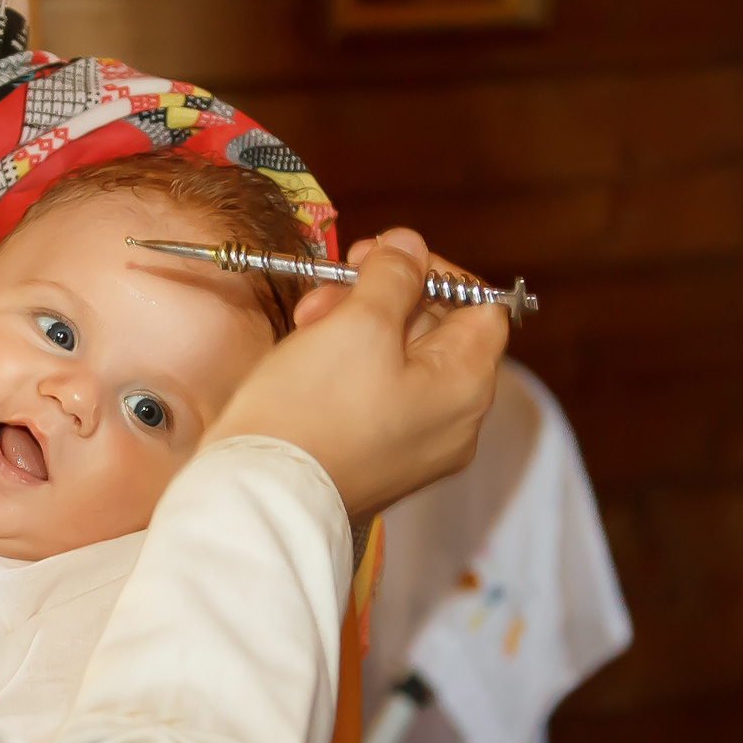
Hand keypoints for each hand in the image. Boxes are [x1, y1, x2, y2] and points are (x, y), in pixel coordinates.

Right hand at [212, 228, 506, 517]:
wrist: (260, 495)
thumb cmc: (312, 410)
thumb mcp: (357, 322)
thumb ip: (394, 275)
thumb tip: (411, 247)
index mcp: (466, 388)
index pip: (482, 307)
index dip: (439, 271)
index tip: (388, 256)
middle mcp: (454, 423)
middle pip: (438, 332)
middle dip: (385, 294)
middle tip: (335, 280)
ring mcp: (417, 446)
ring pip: (401, 360)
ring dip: (359, 324)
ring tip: (308, 317)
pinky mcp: (378, 459)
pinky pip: (378, 394)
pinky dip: (349, 364)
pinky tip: (308, 352)